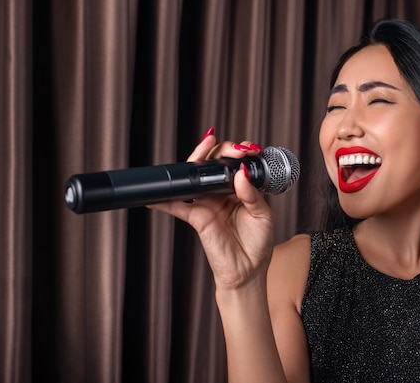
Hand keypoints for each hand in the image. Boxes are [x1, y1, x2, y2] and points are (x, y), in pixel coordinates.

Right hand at [149, 130, 274, 290]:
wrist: (248, 271)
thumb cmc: (258, 244)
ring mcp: (208, 203)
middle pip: (214, 164)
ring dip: (195, 160)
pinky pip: (177, 206)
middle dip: (220, 150)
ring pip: (195, 177)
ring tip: (203, 148)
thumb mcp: (263, 216)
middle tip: (230, 149)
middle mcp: (222, 193)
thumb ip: (252, 194)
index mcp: (241, 189)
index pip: (236, 163)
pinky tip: (155, 194)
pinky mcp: (196, 217)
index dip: (240, 152)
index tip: (248, 149)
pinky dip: (164, 199)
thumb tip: (241, 173)